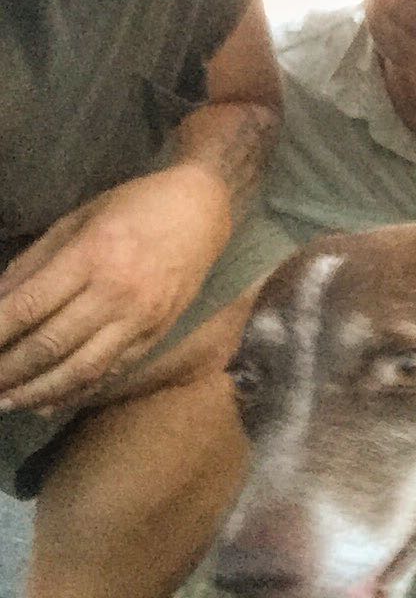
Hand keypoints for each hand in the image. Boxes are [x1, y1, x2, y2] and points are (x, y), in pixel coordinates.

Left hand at [0, 165, 231, 411]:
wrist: (202, 210)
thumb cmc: (136, 205)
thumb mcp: (78, 219)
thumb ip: (35, 262)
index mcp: (92, 254)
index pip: (28, 307)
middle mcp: (117, 291)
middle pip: (49, 345)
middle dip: (5, 371)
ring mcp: (141, 316)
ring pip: (81, 369)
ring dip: (36, 392)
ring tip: (6, 402)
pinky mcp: (158, 331)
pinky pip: (113, 370)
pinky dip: (77, 392)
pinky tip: (48, 402)